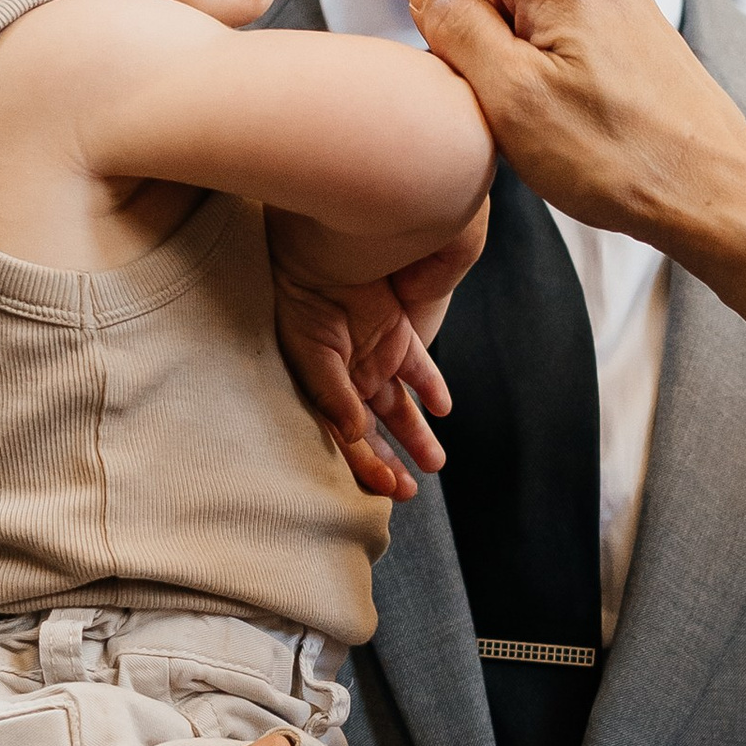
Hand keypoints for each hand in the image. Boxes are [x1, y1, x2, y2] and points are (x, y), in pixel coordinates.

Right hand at [269, 201, 490, 499]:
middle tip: (409, 490)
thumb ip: (334, 395)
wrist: (321, 254)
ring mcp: (375, 361)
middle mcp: (349, 382)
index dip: (365, 466)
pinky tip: (444, 410)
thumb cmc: (301, 305)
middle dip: (391, 462)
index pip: (346, 440)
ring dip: (418, 437)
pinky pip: (421, 370)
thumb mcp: (312, 354)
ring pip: (401, 409)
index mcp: (322, 391)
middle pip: (375, 432)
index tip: (386, 489)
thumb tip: (356, 435)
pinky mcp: (398, 338)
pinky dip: (433, 390)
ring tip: (435, 464)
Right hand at [336, 0, 745, 264]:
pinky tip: (567, 131)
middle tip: (507, 121)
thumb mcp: (513, 103)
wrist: (723, 199)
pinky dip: (534, 78)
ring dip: (504, 70)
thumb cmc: (622, 159)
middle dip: (465, 39)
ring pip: (517, 17)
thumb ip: (458, 33)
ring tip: (552, 140)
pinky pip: (551, 38)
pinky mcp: (630, 35)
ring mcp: (616, 3)